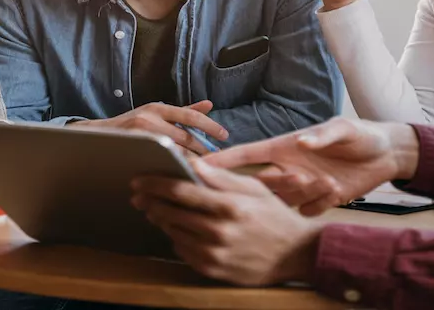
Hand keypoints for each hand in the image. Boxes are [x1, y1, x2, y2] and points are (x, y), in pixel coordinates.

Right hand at [71, 101, 227, 155]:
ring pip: (173, 151)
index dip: (210, 126)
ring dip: (190, 161)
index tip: (225, 136)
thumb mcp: (156, 114)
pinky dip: (172, 167)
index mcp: (158, 108)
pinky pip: (158, 160)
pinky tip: (182, 175)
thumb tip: (209, 105)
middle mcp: (150, 118)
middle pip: (185, 137)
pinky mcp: (132, 149)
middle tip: (218, 161)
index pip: (190, 116)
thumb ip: (183, 112)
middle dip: (203, 150)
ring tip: (205, 170)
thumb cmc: (131, 126)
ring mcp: (140, 134)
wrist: (96, 136)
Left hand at [131, 161, 321, 285]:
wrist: (295, 254)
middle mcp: (219, 231)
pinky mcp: (212, 270)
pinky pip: (182, 251)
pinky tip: (177, 228)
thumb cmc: (273, 215)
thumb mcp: (254, 188)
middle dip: (150, 201)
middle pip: (171, 213)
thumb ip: (221, 177)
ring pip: (173, 232)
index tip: (139, 179)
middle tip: (139, 195)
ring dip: (161, 218)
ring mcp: (214, 253)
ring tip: (155, 209)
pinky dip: (176, 237)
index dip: (155, 183)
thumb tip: (192, 162)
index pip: (181, 191)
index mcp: (229, 206)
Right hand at [203, 117, 418, 215]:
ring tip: (324, 180)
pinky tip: (337, 191)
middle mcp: (288, 167)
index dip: (220, 161)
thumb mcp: (344, 129)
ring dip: (297, 194)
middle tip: (268, 184)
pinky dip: (319, 204)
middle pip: (256, 182)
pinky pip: (307, 211)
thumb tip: (301, 141)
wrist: (386, 155)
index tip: (193, 166)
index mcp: (285, 146)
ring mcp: (301, 187)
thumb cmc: (361, 135)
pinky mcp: (318, 201)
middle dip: (254, 187)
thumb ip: (322, 135)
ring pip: (282, 199)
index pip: (245, 154)